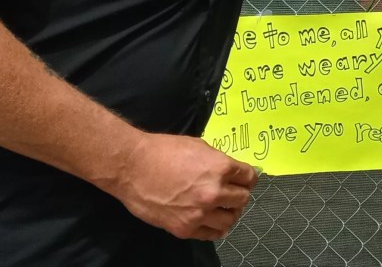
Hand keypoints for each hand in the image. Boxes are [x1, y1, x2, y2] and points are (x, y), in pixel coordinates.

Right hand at [113, 133, 258, 241]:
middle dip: (239, 194)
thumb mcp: (199, 147)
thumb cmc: (163, 151)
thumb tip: (230, 172)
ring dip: (229, 213)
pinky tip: (210, 220)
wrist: (133, 167)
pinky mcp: (185, 228)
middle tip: (232, 193)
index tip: (245, 180)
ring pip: (230, 220)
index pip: (249, 178)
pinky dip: (215, 228)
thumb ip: (218, 162)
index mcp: (220, 168)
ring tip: (222, 208)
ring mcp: (199, 213)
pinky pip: (211, 234)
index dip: (248, 178)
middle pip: (242, 199)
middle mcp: (214, 192)